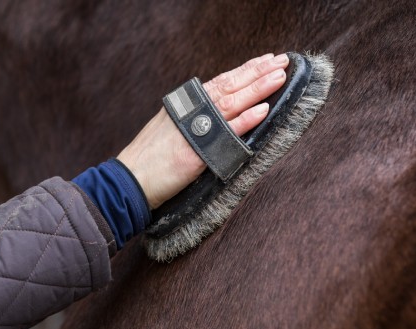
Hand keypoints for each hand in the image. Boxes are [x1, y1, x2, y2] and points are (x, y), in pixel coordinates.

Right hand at [117, 53, 289, 208]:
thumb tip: (220, 113)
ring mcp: (194, 128)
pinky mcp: (197, 151)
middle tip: (283, 61)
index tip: (267, 60)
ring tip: (279, 77)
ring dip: (257, 88)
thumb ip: (195, 118)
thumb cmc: (151, 159)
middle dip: (258, 72)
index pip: (223, 80)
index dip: (246, 69)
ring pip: (232, 102)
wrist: (132, 180)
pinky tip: (263, 110)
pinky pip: (227, 132)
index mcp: (188, 104)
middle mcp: (192, 110)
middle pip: (230, 85)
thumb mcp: (173, 127)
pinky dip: (245, 120)